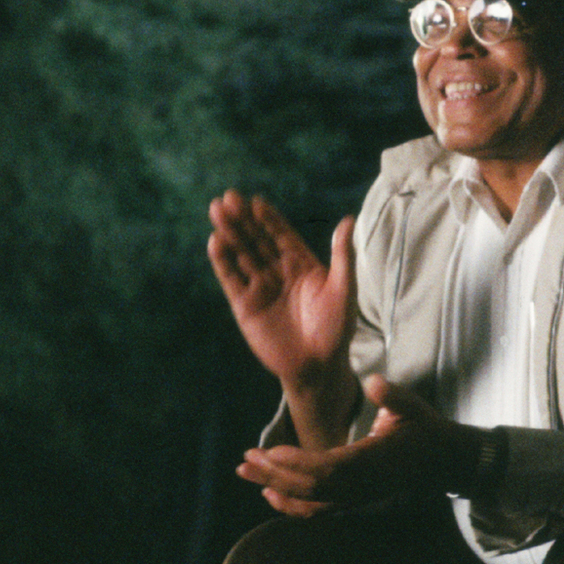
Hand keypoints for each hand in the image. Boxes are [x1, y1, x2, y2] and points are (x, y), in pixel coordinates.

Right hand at [208, 190, 357, 399]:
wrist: (319, 367)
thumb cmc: (337, 329)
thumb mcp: (345, 289)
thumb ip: (343, 256)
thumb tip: (347, 220)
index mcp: (303, 265)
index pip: (282, 235)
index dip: (269, 218)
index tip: (257, 201)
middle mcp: (279, 272)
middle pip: (257, 239)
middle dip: (243, 219)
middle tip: (229, 197)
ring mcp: (260, 287)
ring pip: (242, 254)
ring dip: (230, 233)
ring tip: (217, 210)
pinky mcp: (245, 305)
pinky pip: (231, 278)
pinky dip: (223, 260)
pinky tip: (215, 241)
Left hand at [237, 375, 476, 515]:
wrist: (443, 461)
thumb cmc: (425, 430)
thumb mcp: (412, 407)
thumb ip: (392, 396)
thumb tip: (374, 382)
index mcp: (373, 462)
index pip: (328, 467)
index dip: (296, 462)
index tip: (269, 450)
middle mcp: (362, 486)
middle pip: (310, 487)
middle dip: (274, 474)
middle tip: (244, 460)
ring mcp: (357, 497)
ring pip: (310, 501)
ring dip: (275, 488)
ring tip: (246, 473)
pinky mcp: (353, 500)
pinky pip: (318, 510)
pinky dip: (291, 506)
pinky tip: (270, 494)